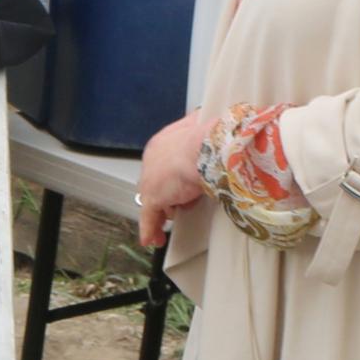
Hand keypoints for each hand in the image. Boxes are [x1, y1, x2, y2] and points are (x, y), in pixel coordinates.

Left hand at [137, 109, 208, 248]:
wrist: (206, 147)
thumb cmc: (209, 137)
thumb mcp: (205, 127)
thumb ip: (202, 128)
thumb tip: (208, 120)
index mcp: (163, 141)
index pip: (163, 163)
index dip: (171, 176)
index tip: (178, 184)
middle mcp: (151, 159)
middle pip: (157, 183)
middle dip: (167, 195)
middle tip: (177, 205)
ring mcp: (150, 180)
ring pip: (152, 201)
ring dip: (161, 214)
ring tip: (170, 223)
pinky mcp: (153, 199)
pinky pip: (149, 218)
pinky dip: (150, 229)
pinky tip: (152, 239)